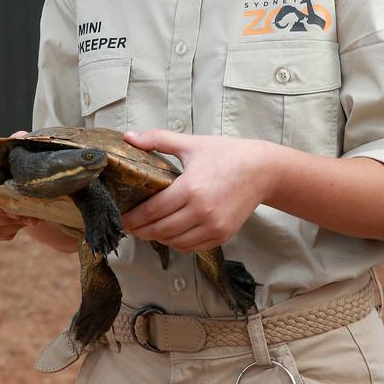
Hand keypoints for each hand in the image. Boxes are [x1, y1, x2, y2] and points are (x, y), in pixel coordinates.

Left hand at [121, 130, 274, 251]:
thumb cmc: (226, 154)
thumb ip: (158, 140)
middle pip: (160, 230)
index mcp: (190, 188)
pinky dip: (177, 243)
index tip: (121, 218)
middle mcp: (202, 211)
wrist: (262, 169)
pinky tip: (170, 233)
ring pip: (174, 242)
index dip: (133, 218)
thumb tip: (128, 136)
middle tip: (129, 226)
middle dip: (140, 230)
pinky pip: (192, 247)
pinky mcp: (223, 234)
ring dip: (158, 238)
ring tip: (147, 229)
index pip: (152, 211)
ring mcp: (214, 226)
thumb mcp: (191, 143)